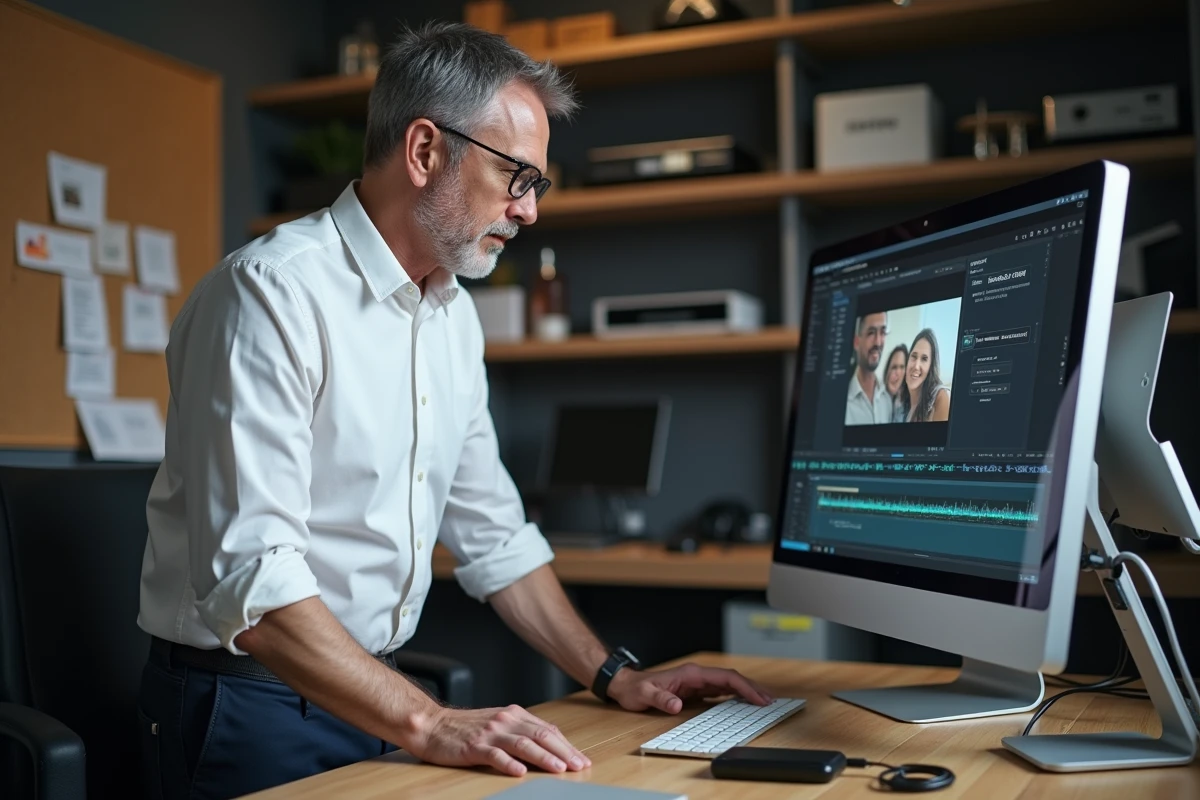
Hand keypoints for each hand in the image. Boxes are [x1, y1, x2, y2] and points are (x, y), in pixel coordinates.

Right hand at [405, 704, 591, 777]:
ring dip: (544, 757)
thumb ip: (522, 732)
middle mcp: (505, 721)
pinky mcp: (474, 746)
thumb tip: (551, 745)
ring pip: (523, 744)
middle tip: (578, 765)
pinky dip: (509, 764)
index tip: (580, 759)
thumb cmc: (466, 728)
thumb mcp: (499, 724)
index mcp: (514, 714)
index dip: (566, 745)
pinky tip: (521, 772)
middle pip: (541, 736)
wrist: (432, 725)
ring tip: (559, 769)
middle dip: (563, 752)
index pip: (547, 730)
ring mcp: (490, 733)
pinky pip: (495, 755)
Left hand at [606, 662, 772, 714]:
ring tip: (763, 702)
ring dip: (746, 692)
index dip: (744, 687)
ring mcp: (698, 682)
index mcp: (691, 673)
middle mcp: (697, 675)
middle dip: (752, 688)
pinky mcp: (696, 690)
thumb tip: (676, 705)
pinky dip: (735, 696)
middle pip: (732, 679)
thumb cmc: (636, 689)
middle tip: (770, 701)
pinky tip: (743, 704)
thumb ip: (661, 699)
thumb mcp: (645, 695)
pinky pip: (721, 692)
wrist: (627, 685)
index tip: (758, 697)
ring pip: (729, 684)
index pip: (725, 678)